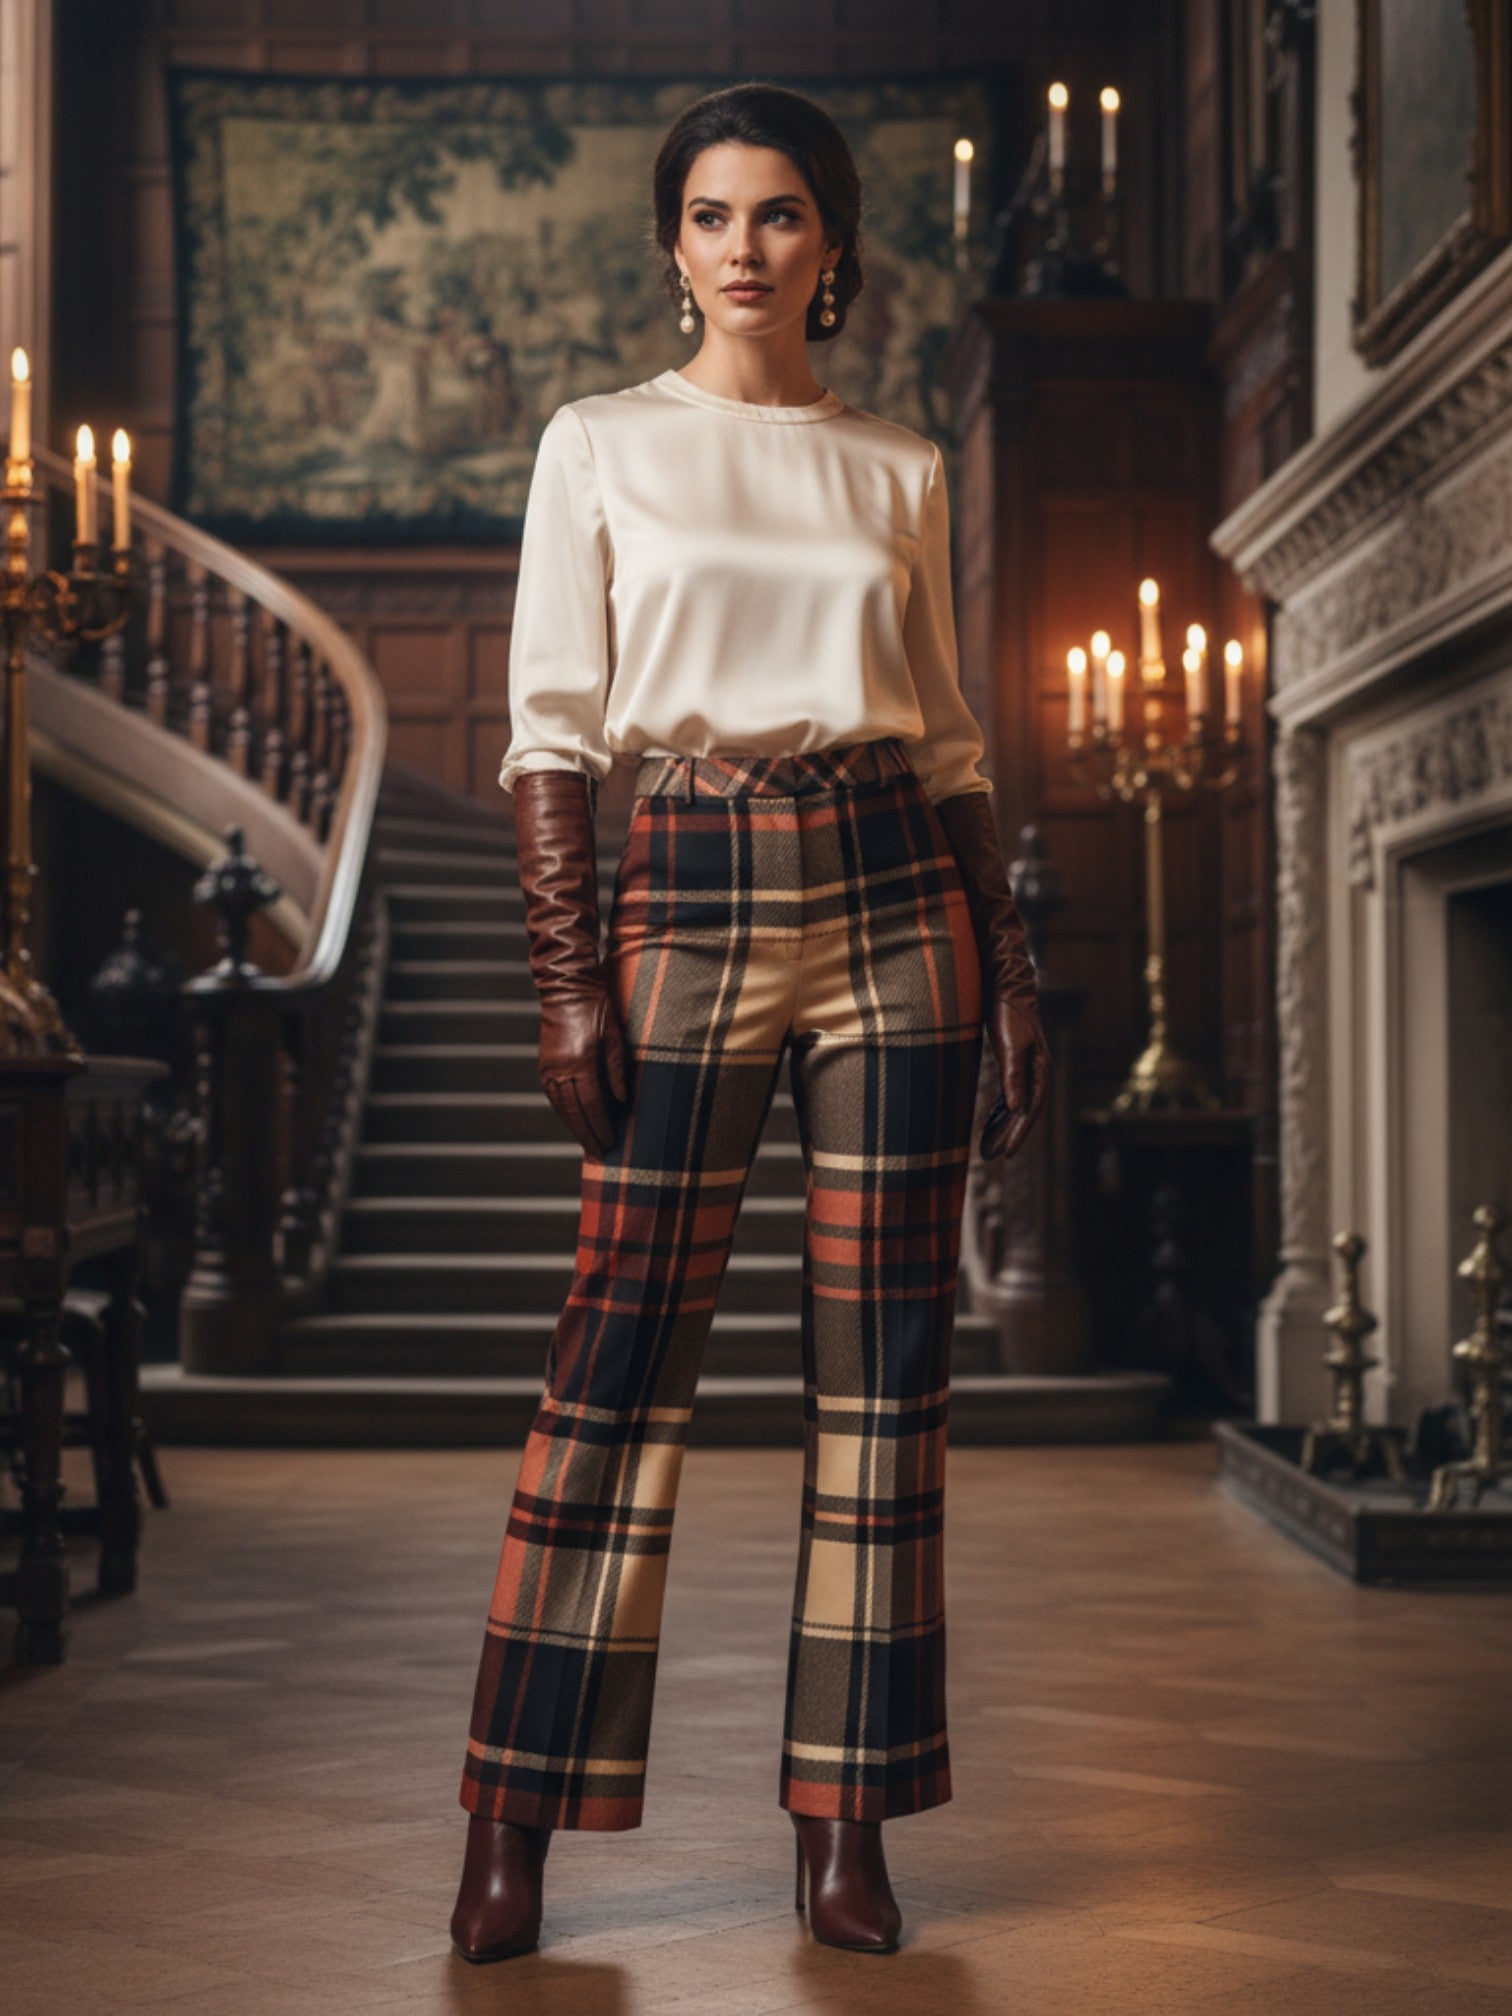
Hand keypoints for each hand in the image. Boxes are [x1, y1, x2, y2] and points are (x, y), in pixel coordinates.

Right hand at [538, 981, 629, 1158]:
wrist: (568, 987)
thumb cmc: (600, 1008)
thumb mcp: (616, 1038)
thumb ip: (618, 1072)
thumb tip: (622, 1104)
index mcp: (582, 1062)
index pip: (592, 1105)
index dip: (602, 1126)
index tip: (611, 1143)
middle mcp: (561, 1068)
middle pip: (574, 1112)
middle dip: (587, 1134)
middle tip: (599, 1153)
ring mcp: (549, 1066)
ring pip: (561, 1107)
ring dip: (574, 1126)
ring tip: (587, 1141)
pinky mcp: (544, 1063)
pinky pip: (553, 1095)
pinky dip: (563, 1111)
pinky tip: (573, 1120)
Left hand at [979, 996, 1050, 1160]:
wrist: (1005, 987)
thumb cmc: (1009, 1015)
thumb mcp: (1011, 1047)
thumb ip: (1013, 1076)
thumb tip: (1015, 1109)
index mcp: (1041, 1070)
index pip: (1031, 1110)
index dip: (1019, 1133)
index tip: (1007, 1153)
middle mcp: (1037, 1072)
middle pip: (1026, 1111)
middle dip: (1012, 1135)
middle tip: (998, 1157)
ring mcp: (1026, 1068)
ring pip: (1017, 1105)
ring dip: (1006, 1126)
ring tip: (992, 1147)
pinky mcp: (1013, 1062)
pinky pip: (1009, 1095)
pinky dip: (1001, 1111)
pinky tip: (992, 1122)